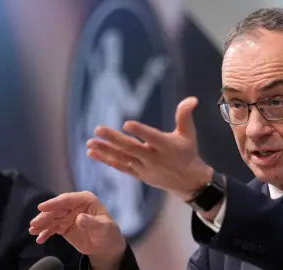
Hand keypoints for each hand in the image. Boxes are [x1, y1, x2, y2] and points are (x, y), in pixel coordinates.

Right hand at [29, 191, 125, 269]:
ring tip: (33, 231)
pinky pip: (52, 228)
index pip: (67, 200)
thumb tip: (79, 218)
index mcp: (86, 200)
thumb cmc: (108, 232)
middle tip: (34, 224)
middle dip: (45, 216)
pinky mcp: (64, 226)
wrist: (106, 246)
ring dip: (42, 224)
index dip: (54, 203)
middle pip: (57, 209)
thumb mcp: (103, 227)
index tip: (41, 207)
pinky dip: (45, 233)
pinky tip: (39, 239)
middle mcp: (75, 206)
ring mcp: (68, 216)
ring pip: (52, 218)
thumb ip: (91, 222)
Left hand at [86, 96, 212, 200]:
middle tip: (98, 129)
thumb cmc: (187, 152)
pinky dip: (106, 160)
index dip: (140, 131)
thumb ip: (185, 115)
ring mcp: (145, 168)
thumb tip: (192, 98)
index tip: (126, 124)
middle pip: (132, 148)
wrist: (187, 180)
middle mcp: (155, 158)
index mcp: (167, 146)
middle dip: (115, 139)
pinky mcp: (138, 174)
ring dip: (105, 150)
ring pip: (123, 158)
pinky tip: (92, 152)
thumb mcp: (189, 133)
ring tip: (90, 142)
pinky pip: (120, 167)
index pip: (152, 137)